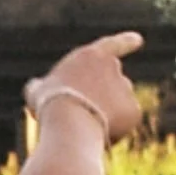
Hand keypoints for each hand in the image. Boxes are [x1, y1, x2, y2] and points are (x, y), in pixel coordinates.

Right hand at [25, 30, 143, 146]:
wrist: (70, 124)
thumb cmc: (50, 105)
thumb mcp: (37, 92)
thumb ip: (41, 86)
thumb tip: (36, 88)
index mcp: (91, 56)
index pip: (113, 45)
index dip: (126, 42)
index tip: (139, 40)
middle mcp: (113, 68)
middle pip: (113, 80)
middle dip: (104, 93)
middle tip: (85, 112)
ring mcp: (126, 89)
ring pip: (118, 103)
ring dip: (108, 112)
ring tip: (86, 126)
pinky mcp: (134, 111)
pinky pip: (125, 121)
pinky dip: (115, 128)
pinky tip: (98, 135)